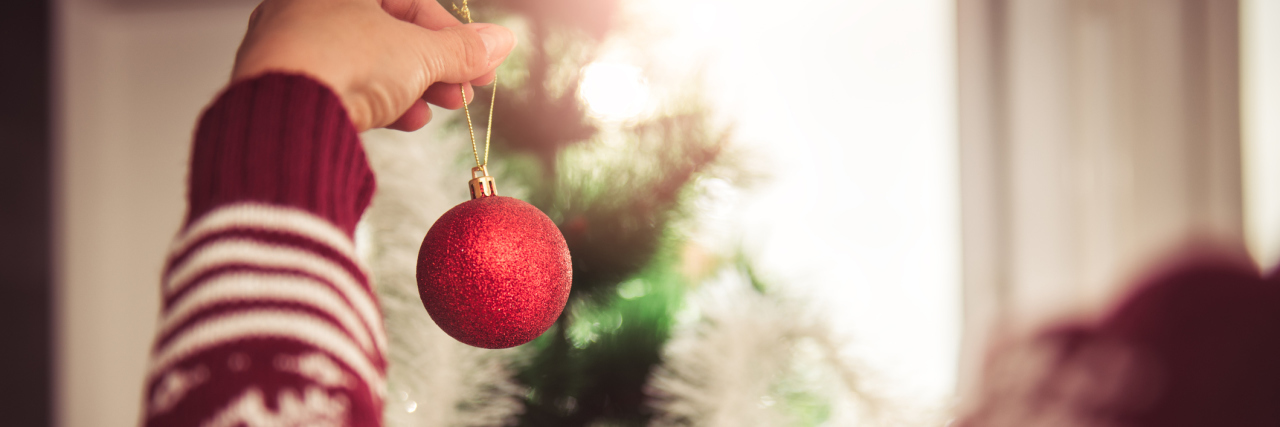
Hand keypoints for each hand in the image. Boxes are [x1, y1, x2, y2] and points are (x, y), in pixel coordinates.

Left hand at [231, 0, 515, 130]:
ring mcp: (293, 44)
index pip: (411, 2)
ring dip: (411, 88)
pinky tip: (404, 121)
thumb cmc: (344, 60)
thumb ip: (462, 49)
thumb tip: (500, 41)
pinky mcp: (285, 83)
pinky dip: (376, 101)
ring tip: (437, 110)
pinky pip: (340, 85)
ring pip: (366, 62)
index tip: (481, 65)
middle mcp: (311, 6)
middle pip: (389, 35)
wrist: (283, 111)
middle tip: (464, 92)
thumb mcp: (420, 53)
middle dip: (434, 66)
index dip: (453, 36)